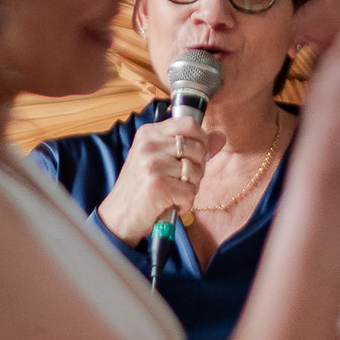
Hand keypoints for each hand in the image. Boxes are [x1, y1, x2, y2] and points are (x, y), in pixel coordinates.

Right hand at [97, 116, 222, 245]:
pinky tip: (170, 204)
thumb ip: (191, 147)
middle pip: (198, 148)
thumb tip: (221, 137)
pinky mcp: (158, 185)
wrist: (119, 216)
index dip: (201, 140)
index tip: (195, 155)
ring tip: (172, 193)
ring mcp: (153, 164)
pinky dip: (185, 203)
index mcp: (149, 133)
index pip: (189, 124)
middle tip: (178, 181)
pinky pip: (190, 192)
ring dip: (190, 188)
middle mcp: (149, 145)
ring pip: (196, 172)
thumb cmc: (141, 188)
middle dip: (197, 169)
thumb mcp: (161, 160)